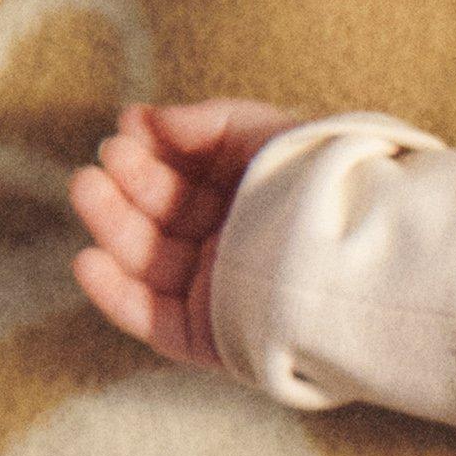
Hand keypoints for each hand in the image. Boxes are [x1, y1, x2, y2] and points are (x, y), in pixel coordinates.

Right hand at [67, 96, 305, 370]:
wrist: (367, 256)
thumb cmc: (328, 186)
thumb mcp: (273, 135)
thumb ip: (209, 122)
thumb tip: (143, 118)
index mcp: (245, 201)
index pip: (182, 178)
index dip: (150, 153)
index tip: (128, 128)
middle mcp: (228, 247)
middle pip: (159, 217)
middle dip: (126, 186)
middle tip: (106, 159)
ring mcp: (217, 292)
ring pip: (148, 263)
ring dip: (112, 227)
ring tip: (87, 187)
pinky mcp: (211, 338)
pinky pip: (154, 320)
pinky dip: (117, 296)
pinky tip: (88, 261)